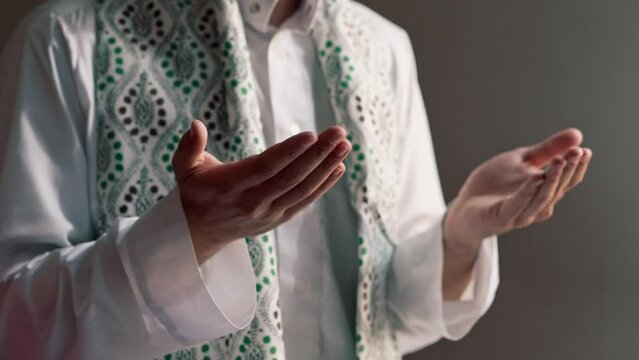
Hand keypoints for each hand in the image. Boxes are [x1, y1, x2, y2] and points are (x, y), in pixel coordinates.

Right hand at [172, 120, 351, 263]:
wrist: (201, 233)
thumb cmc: (195, 191)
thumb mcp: (184, 169)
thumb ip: (189, 147)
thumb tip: (195, 123)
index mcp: (230, 186)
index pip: (265, 167)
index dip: (290, 151)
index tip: (312, 134)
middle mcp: (252, 202)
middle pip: (291, 177)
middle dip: (318, 154)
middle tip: (339, 132)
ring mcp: (268, 213)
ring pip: (302, 189)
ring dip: (326, 167)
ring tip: (345, 145)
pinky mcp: (278, 219)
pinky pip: (305, 201)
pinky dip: (324, 185)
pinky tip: (339, 167)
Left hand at [445, 128, 592, 248]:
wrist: (463, 208)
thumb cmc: (493, 185)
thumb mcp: (521, 161)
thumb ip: (547, 150)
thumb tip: (578, 135)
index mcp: (544, 193)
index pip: (567, 181)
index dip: (577, 167)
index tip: (584, 150)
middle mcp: (537, 207)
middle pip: (557, 189)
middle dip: (568, 170)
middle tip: (577, 152)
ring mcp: (520, 214)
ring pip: (541, 197)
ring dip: (552, 179)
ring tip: (560, 160)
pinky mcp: (501, 218)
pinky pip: (516, 204)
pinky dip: (527, 192)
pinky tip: (535, 178)